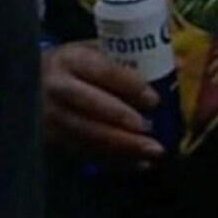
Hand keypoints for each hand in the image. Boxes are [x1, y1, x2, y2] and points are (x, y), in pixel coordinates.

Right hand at [41, 40, 164, 161]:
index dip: (129, 85)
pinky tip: (140, 163)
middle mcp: (56, 87)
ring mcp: (51, 115)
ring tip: (154, 153)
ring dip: (122, 146)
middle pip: (89, 105)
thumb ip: (132, 62)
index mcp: (72, 59)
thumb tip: (181, 66)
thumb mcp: (99, 53)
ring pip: (86, 133)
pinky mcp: (53, 139)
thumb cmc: (83, 68)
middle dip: (122, 120)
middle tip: (151, 131)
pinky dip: (114, 161)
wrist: (37, 82)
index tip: (154, 99)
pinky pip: (85, 153)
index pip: (102, 71)